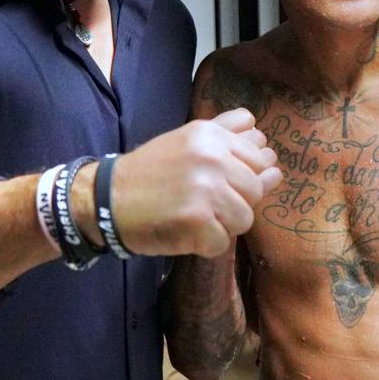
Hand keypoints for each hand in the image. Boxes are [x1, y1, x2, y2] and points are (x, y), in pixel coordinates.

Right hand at [112, 108, 280, 257]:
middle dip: (235, 202)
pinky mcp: (197, 220)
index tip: (218, 181)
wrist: (107, 198)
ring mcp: (205, 189)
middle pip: (255, 191)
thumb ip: (229, 136)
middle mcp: (212, 157)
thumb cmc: (151, 171)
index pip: (260, 160)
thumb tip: (272, 155)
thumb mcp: (187, 140)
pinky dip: (206, 244)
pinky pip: (223, 242)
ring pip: (245, 218)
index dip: (243, 176)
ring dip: (223, 226)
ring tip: (195, 217)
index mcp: (211, 134)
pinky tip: (185, 232)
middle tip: (202, 202)